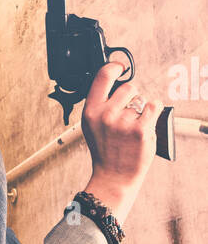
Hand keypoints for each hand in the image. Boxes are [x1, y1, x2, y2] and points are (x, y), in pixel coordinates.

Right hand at [79, 58, 162, 223]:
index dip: (114, 67)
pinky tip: (147, 124)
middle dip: (132, 97)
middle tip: (128, 114)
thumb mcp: (92, 126)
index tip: (120, 67)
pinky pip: (154, 107)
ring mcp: (123, 122)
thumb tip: (116, 81)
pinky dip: (154, 112)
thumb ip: (100, 105)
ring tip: (133, 128)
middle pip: (128, 87)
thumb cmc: (106, 151)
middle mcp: (105, 114)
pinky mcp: (141, 129)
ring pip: (142, 100)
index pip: (102, 77)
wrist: (114, 176)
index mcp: (90, 112)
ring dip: (142, 110)